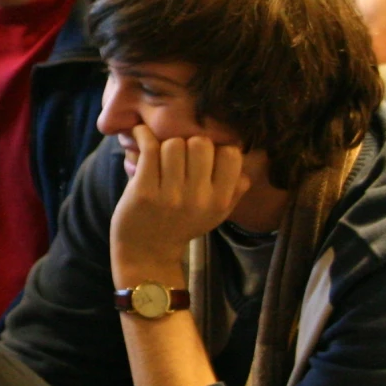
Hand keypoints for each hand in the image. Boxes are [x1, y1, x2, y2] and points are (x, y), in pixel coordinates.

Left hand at [109, 125, 249, 287]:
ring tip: (161, 154)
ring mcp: (170, 195)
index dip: (217, 148)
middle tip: (181, 154)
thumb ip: (234, 189)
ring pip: (174, 144)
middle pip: (201, 143)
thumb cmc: (182, 225)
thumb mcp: (216, 213)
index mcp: (219, 201)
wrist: (148, 251)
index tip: (205, 154)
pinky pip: (149, 148)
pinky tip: (141, 134)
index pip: (231, 154)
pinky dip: (143, 135)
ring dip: (166, 145)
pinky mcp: (144, 190)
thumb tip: (244, 157)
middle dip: (190, 143)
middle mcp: (198, 198)